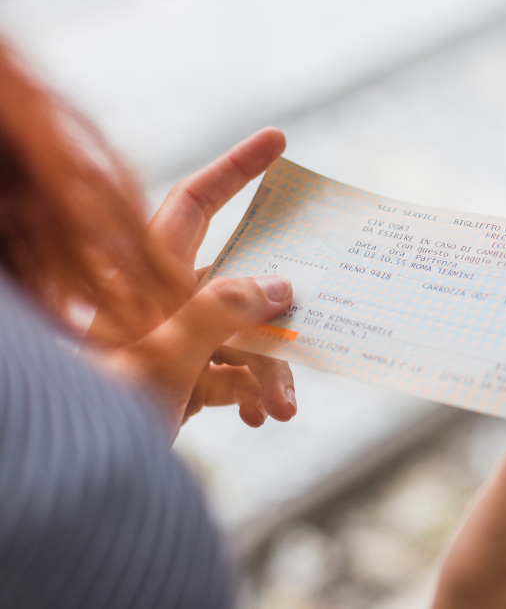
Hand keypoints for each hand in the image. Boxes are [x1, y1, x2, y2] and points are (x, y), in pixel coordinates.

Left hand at [88, 128, 297, 433]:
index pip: (195, 203)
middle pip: (239, 281)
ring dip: (270, 369)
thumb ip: (224, 311)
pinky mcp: (181, 378)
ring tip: (281, 408)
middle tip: (315, 319)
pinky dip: (251, 391)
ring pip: (243, 334)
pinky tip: (259, 417)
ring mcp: (174, 340)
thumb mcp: (164, 353)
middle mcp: (162, 299)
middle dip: (279, 313)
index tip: (279, 142)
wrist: (73, 479)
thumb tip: (279, 286)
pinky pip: (232, 372)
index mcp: (145, 274)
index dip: (235, 168)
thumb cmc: (100, 405)